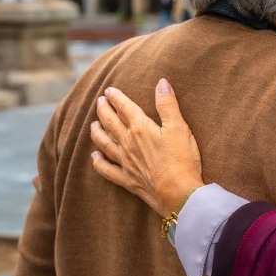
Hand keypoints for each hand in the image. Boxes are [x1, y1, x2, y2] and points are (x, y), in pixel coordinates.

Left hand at [90, 79, 203, 217]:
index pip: (125, 108)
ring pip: (105, 144)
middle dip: (104, 111)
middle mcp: (128, 144)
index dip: (117, 98)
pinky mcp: (127, 179)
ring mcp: (125, 162)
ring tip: (93, 124)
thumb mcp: (179, 128)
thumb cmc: (182, 159)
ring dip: (98, 132)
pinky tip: (94, 157)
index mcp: (141, 129)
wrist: (178, 192)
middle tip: (99, 101)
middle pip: (111, 123)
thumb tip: (161, 83)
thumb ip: (168, 105)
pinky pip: (107, 170)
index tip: (109, 90)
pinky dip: (98, 162)